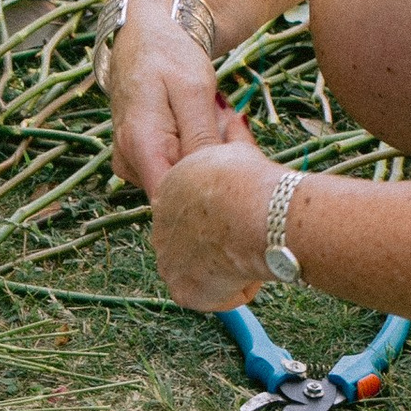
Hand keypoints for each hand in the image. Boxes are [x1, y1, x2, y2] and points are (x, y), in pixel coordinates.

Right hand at [107, 0, 248, 198]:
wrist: (144, 34)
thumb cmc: (169, 54)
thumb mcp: (193, 90)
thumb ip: (200, 138)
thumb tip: (207, 180)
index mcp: (140, 146)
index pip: (171, 200)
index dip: (205, 193)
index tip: (233, 168)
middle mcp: (129, 162)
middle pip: (179, 190)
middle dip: (213, 168)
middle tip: (233, 129)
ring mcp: (132, 163)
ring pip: (180, 179)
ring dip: (207, 158)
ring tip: (218, 119)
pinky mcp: (140, 160)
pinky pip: (175, 168)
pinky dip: (197, 152)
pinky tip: (207, 126)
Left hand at [151, 140, 283, 310]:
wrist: (249, 213)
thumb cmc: (248, 180)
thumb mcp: (236, 150)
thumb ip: (232, 138)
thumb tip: (234, 114)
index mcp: (169, 190)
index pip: (188, 211)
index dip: (217, 217)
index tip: (239, 219)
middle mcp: (160, 225)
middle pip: (190, 244)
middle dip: (217, 247)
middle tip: (246, 241)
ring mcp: (168, 259)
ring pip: (200, 271)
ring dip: (224, 270)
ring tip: (248, 257)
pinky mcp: (180, 289)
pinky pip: (212, 296)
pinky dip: (232, 291)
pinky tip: (246, 274)